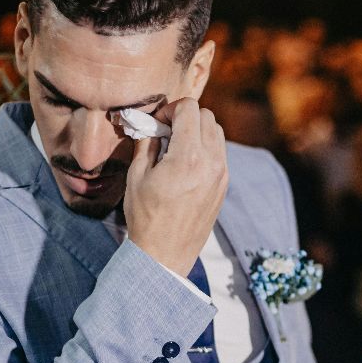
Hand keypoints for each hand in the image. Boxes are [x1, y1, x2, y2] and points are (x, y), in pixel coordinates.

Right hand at [123, 98, 228, 276]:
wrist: (166, 254)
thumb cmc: (146, 217)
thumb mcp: (137, 176)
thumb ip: (146, 142)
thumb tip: (150, 124)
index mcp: (187, 157)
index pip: (189, 109)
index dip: (170, 109)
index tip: (157, 123)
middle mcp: (211, 162)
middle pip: (206, 116)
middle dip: (185, 117)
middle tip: (166, 132)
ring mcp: (222, 174)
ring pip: (217, 132)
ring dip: (197, 130)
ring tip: (176, 147)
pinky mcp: (224, 185)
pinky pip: (220, 152)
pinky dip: (205, 147)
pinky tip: (186, 162)